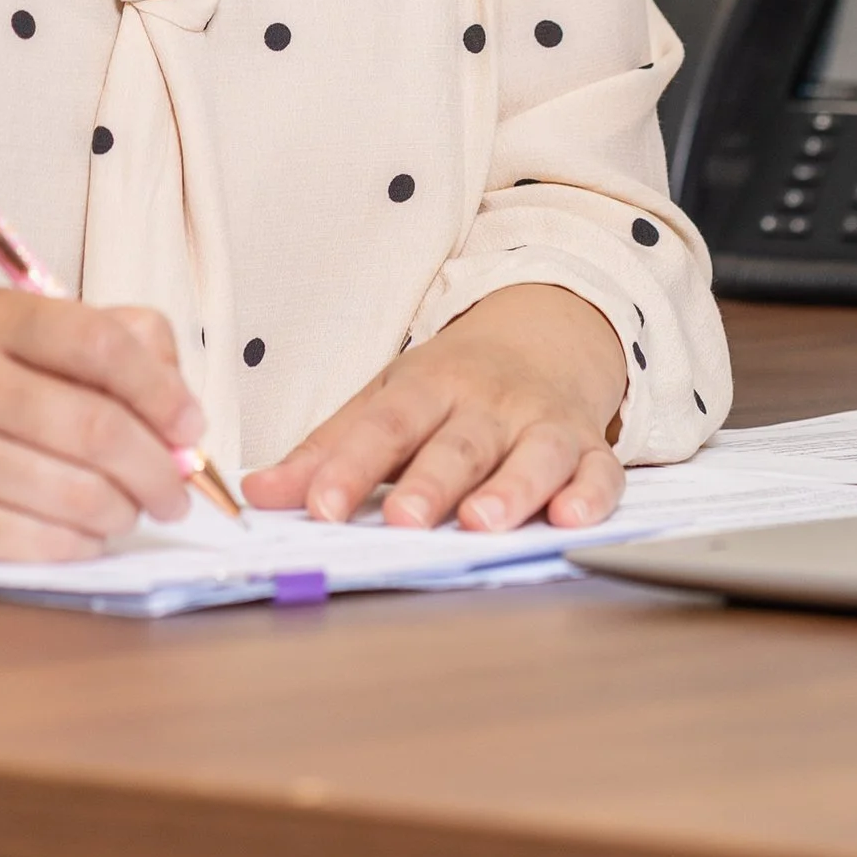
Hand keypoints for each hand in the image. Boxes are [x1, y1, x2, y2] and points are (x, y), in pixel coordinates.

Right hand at [0, 296, 202, 561]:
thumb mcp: (24, 336)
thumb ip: (114, 344)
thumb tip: (181, 407)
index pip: (100, 343)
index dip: (161, 389)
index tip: (188, 424)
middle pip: (97, 430)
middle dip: (157, 469)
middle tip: (176, 489)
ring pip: (77, 495)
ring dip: (124, 510)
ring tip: (128, 507)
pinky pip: (43, 542)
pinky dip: (83, 542)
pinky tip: (84, 529)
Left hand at [242, 284, 628, 535]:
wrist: (548, 333)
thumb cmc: (454, 384)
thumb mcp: (386, 399)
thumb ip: (327, 450)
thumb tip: (256, 495)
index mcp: (428, 387)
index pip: (384, 426)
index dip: (350, 466)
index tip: (319, 506)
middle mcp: (488, 403)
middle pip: (458, 443)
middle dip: (432, 481)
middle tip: (405, 519)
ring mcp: (543, 423)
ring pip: (531, 456)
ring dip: (511, 489)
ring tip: (484, 523)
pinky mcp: (591, 447)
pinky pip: (600, 471)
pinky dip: (591, 495)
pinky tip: (572, 518)